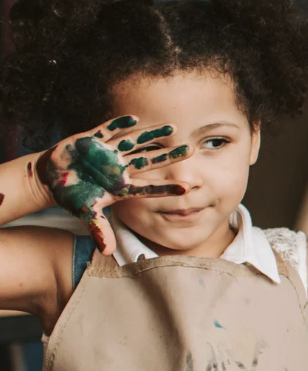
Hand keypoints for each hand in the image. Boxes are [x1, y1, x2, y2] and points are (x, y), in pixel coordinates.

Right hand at [33, 116, 188, 254]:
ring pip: (134, 142)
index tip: (187, 188)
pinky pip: (107, 130)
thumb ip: (98, 229)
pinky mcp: (91, 140)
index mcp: (120, 186)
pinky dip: (117, 124)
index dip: (166, 188)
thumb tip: (107, 252)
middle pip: (149, 161)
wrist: (52, 178)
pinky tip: (134, 117)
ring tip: (173, 127)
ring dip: (151, 134)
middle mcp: (119, 168)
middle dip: (169, 156)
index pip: (148, 188)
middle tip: (192, 150)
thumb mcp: (85, 212)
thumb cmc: (72, 195)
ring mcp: (107, 153)